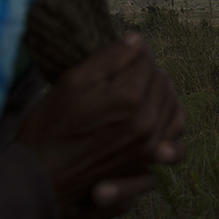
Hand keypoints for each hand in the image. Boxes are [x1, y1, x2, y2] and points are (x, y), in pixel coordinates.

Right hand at [17, 35, 184, 218]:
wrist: (41, 178)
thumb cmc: (50, 128)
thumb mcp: (72, 83)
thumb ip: (109, 58)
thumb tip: (137, 39)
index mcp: (128, 97)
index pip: (145, 60)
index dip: (134, 52)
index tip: (123, 52)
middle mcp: (146, 120)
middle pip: (161, 80)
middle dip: (146, 71)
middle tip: (126, 71)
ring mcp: (151, 143)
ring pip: (173, 103)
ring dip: (160, 92)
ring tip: (141, 89)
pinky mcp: (150, 160)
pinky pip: (176, 134)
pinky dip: (171, 121)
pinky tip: (157, 115)